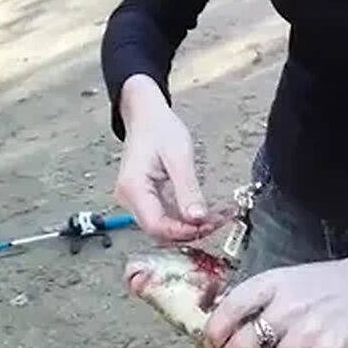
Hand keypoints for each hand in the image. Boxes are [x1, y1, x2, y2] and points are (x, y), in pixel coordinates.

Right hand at [113, 76, 228, 241]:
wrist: (146, 115)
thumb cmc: (159, 128)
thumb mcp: (179, 155)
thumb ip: (187, 189)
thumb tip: (198, 218)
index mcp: (133, 187)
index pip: (156, 225)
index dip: (183, 232)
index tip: (208, 225)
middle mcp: (129, 198)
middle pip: (160, 230)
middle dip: (190, 231)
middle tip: (218, 221)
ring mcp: (136, 200)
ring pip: (164, 225)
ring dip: (190, 226)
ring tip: (217, 216)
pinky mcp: (145, 198)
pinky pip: (166, 215)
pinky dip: (186, 216)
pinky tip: (206, 211)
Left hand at [202, 241, 347, 347]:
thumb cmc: (322, 282)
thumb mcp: (285, 278)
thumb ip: (257, 297)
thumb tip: (223, 323)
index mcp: (272, 283)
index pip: (230, 308)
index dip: (214, 331)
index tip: (209, 344)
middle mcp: (286, 307)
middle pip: (242, 344)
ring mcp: (307, 331)